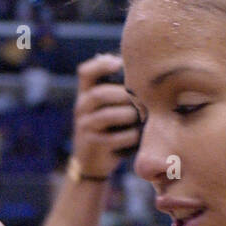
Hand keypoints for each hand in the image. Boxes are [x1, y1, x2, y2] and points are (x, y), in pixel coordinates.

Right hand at [70, 54, 141, 180]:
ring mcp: (85, 127)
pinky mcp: (94, 145)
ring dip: (130, 115)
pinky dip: (132, 136)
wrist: (92, 162)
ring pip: (108, 116)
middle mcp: (81, 108)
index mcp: (85, 94)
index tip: (119, 64)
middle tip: (142, 99)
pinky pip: (116, 138)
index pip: (86, 73)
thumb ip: (118, 89)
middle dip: (124, 95)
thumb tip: (144, 68)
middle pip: (99, 94)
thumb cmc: (108, 128)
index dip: (101, 65)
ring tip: (143, 116)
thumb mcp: (107, 107)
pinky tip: (139, 135)